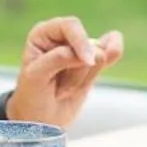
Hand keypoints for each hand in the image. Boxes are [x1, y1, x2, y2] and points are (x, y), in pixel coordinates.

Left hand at [6, 17, 123, 128]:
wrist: (40, 120)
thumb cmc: (31, 95)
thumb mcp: (36, 76)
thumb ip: (58, 59)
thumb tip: (90, 54)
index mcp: (44, 33)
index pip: (70, 25)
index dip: (81, 41)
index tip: (87, 61)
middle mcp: (62, 37)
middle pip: (87, 43)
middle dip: (78, 70)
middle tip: (59, 88)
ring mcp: (79, 50)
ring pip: (100, 55)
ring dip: (84, 78)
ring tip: (65, 89)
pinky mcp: (93, 63)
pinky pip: (112, 51)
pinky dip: (115, 51)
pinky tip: (114, 51)